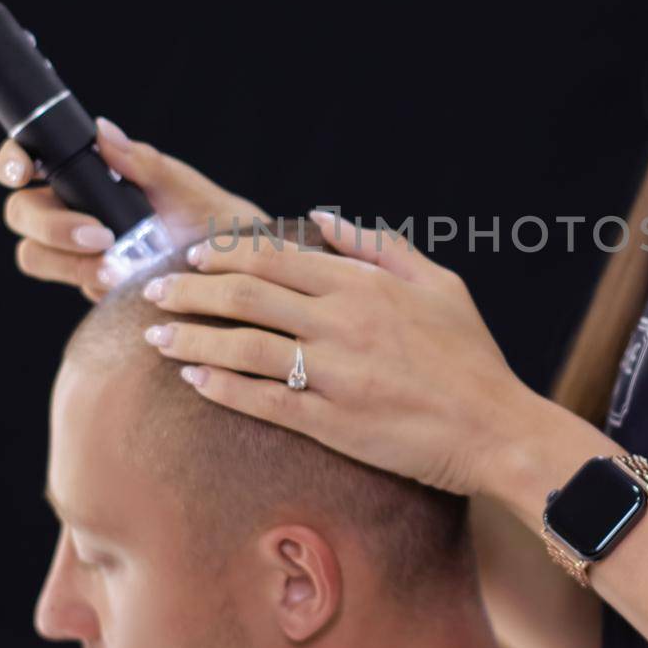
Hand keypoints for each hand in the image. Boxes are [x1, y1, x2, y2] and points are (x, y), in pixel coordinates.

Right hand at [0, 117, 271, 303]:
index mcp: (86, 170)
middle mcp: (70, 204)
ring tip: (116, 269)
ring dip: (69, 261)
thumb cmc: (205, 215)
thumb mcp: (181, 185)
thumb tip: (103, 131)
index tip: (21, 172)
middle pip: (21, 211)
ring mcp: (72, 245)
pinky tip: (122, 282)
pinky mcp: (85, 278)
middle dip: (51, 224)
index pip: (28, 157)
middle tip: (100, 236)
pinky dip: (88, 281)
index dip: (11, 161)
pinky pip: (66, 282)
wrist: (228, 268)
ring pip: (34, 253)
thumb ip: (142, 162)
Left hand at [140, 212, 539, 498]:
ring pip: (243, 347)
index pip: (276, 259)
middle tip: (153, 290)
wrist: (494, 429)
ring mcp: (333, 374)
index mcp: (364, 286)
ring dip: (192, 338)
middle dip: (190, 290)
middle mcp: (341, 323)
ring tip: (154, 336)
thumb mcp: (440, 284)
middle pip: (246, 297)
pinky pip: (262, 401)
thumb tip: (323, 218)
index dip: (225, 255)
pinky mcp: (331, 422)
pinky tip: (193, 380)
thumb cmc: (471, 357)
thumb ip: (379, 246)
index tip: (193, 257)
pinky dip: (222, 388)